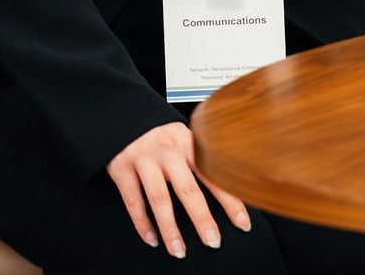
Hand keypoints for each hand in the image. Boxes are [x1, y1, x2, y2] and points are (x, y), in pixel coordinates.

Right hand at [104, 122, 251, 256]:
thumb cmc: (158, 132)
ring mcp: (144, 160)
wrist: (123, 115)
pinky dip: (142, 224)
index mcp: (188, 144)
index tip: (242, 222)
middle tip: (212, 240)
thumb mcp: (183, 137)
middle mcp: (168, 152)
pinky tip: (151, 239)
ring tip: (178, 249)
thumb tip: (227, 186)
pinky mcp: (122, 168)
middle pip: (188, 189)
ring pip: (159, 199)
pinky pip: (133, 201)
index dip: (230, 200)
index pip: (214, 175)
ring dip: (170, 228)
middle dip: (202, 219)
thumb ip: (200, 158)